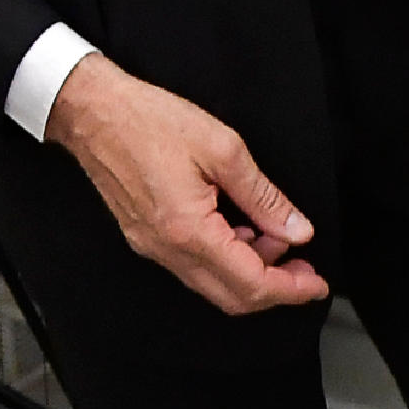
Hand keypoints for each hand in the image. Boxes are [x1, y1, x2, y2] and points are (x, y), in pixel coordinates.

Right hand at [44, 51, 330, 314]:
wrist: (90, 111)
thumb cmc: (147, 120)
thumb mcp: (223, 149)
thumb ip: (264, 197)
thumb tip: (297, 231)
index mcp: (189, 231)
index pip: (252, 284)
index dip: (292, 289)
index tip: (318, 283)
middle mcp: (168, 250)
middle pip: (234, 297)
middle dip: (276, 287)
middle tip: (303, 267)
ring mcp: (153, 248)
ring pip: (213, 285)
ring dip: (250, 272)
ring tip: (272, 235)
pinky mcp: (146, 239)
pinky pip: (194, 267)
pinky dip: (225, 260)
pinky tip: (240, 232)